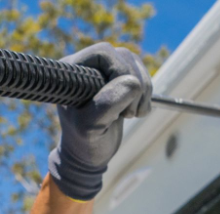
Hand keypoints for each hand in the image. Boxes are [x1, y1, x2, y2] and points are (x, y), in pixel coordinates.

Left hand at [48, 43, 152, 201]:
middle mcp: (87, 66)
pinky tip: (137, 111)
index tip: (120, 104)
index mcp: (72, 71)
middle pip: (123, 56)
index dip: (119, 72)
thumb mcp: (91, 127)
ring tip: (132, 114)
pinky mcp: (119, 80)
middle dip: (134, 84)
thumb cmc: (85, 143)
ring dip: (143, 90)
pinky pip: (142, 75)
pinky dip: (146, 94)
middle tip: (129, 113)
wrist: (89, 155)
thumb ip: (107, 104)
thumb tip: (132, 83)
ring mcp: (105, 71)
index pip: (103, 53)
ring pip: (135, 64)